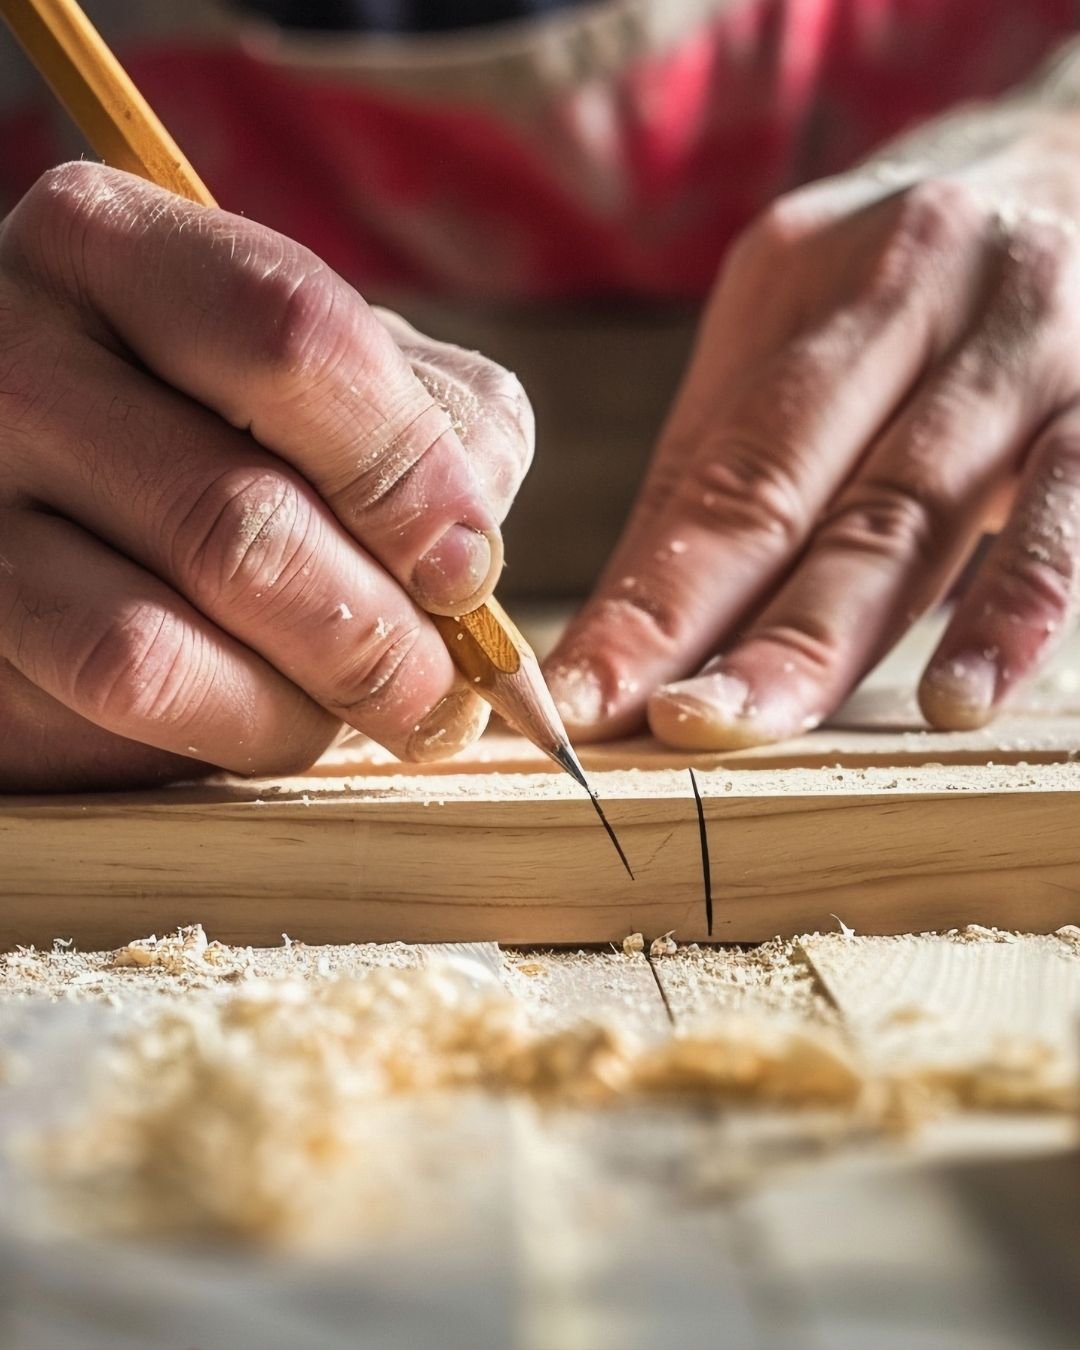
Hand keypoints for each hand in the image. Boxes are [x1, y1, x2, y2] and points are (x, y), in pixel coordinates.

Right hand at [0, 165, 531, 789]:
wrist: (80, 487)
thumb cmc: (242, 419)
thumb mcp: (349, 375)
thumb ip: (437, 423)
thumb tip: (462, 555)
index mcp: (110, 246)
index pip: (292, 337)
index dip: (407, 471)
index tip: (466, 567)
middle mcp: (8, 362)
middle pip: (235, 521)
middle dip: (379, 633)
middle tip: (445, 684)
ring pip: (148, 650)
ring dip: (304, 703)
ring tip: (372, 705)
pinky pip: (110, 724)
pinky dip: (229, 735)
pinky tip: (274, 711)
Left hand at [547, 111, 1079, 747]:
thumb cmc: (918, 281)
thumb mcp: (805, 330)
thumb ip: (726, 470)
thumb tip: (625, 631)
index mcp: (804, 279)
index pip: (713, 471)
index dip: (645, 601)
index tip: (575, 702)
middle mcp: (914, 290)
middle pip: (798, 489)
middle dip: (719, 625)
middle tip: (657, 729)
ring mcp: (1025, 337)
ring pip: (914, 510)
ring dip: (831, 635)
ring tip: (757, 725)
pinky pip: (1073, 509)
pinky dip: (1017, 608)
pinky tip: (960, 700)